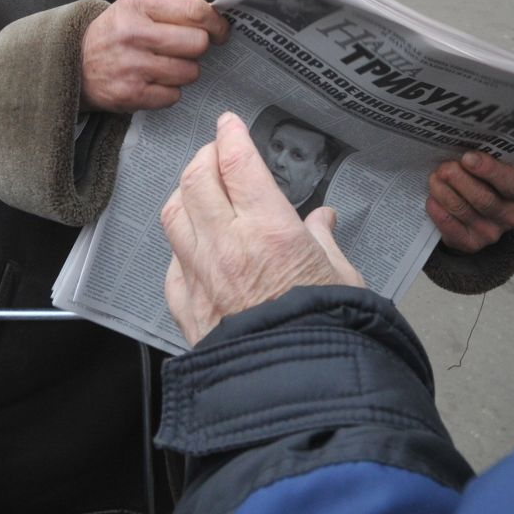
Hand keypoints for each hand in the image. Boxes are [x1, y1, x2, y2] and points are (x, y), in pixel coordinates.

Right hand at [80, 0, 228, 110]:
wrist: (73, 63)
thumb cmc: (115, 32)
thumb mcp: (134, 6)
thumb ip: (171, 7)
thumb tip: (214, 18)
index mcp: (138, 5)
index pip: (194, 10)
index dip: (215, 22)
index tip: (220, 30)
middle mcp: (134, 34)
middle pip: (197, 43)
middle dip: (198, 47)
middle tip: (187, 48)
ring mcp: (132, 67)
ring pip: (189, 72)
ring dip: (185, 70)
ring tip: (166, 65)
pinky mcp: (131, 95)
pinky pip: (174, 96)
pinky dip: (170, 91)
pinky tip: (154, 81)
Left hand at [161, 112, 364, 345]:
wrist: (299, 388)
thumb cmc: (328, 333)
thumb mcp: (341, 277)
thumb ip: (323, 241)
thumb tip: (323, 220)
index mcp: (269, 231)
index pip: (237, 163)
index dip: (231, 136)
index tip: (230, 125)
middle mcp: (227, 246)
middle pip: (196, 179)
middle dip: (205, 157)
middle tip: (216, 153)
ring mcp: (201, 277)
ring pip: (173, 214)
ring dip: (184, 194)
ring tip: (199, 192)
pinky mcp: (187, 309)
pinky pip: (172, 264)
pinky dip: (180, 248)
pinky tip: (194, 249)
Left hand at [426, 151, 513, 252]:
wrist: (480, 210)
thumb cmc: (484, 180)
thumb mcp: (491, 168)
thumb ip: (481, 159)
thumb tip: (458, 148)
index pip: (508, 182)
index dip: (488, 169)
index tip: (467, 157)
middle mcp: (509, 216)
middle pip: (483, 199)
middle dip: (459, 180)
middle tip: (444, 167)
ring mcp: (490, 233)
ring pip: (463, 210)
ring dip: (444, 192)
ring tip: (434, 178)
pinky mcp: (470, 243)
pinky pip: (451, 227)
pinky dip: (438, 211)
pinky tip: (431, 198)